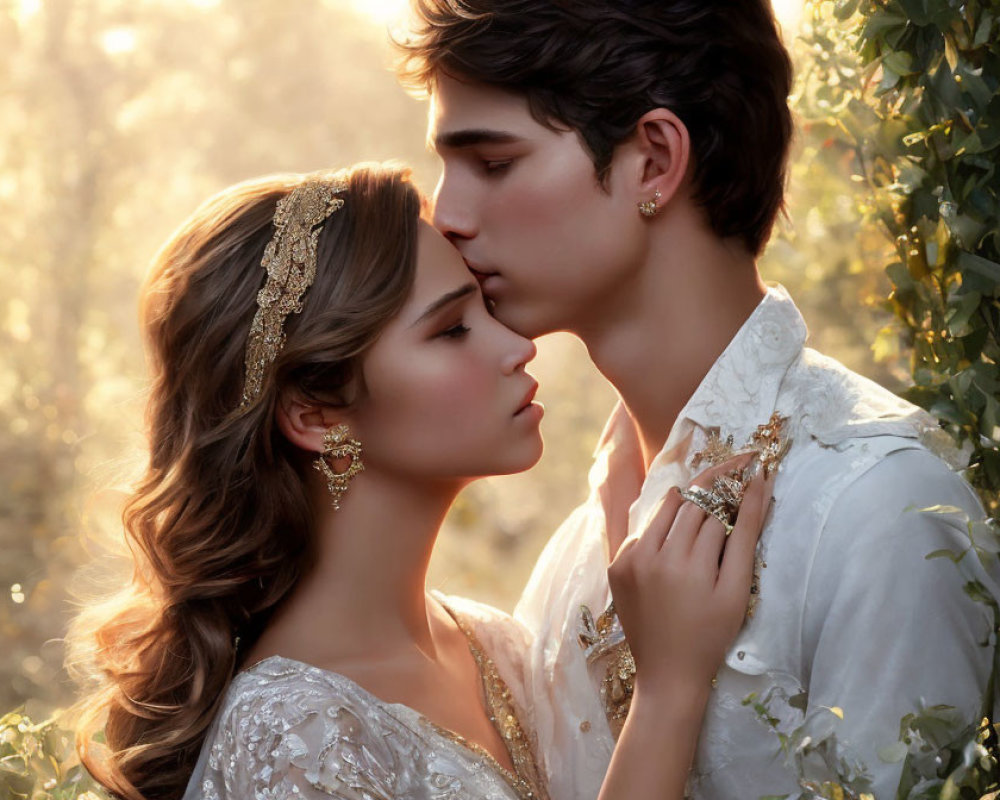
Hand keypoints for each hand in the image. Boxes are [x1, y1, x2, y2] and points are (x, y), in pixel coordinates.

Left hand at [607, 455, 773, 694]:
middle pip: (691, 503)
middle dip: (715, 488)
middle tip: (736, 474)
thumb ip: (746, 535)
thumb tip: (760, 486)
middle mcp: (655, 555)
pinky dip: (663, 530)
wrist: (667, 674)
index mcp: (690, 563)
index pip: (717, 507)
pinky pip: (644, 532)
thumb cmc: (712, 634)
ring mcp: (630, 560)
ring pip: (664, 510)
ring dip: (688, 504)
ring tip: (709, 507)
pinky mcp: (616, 566)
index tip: (751, 465)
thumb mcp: (737, 589)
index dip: (735, 485)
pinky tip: (678, 544)